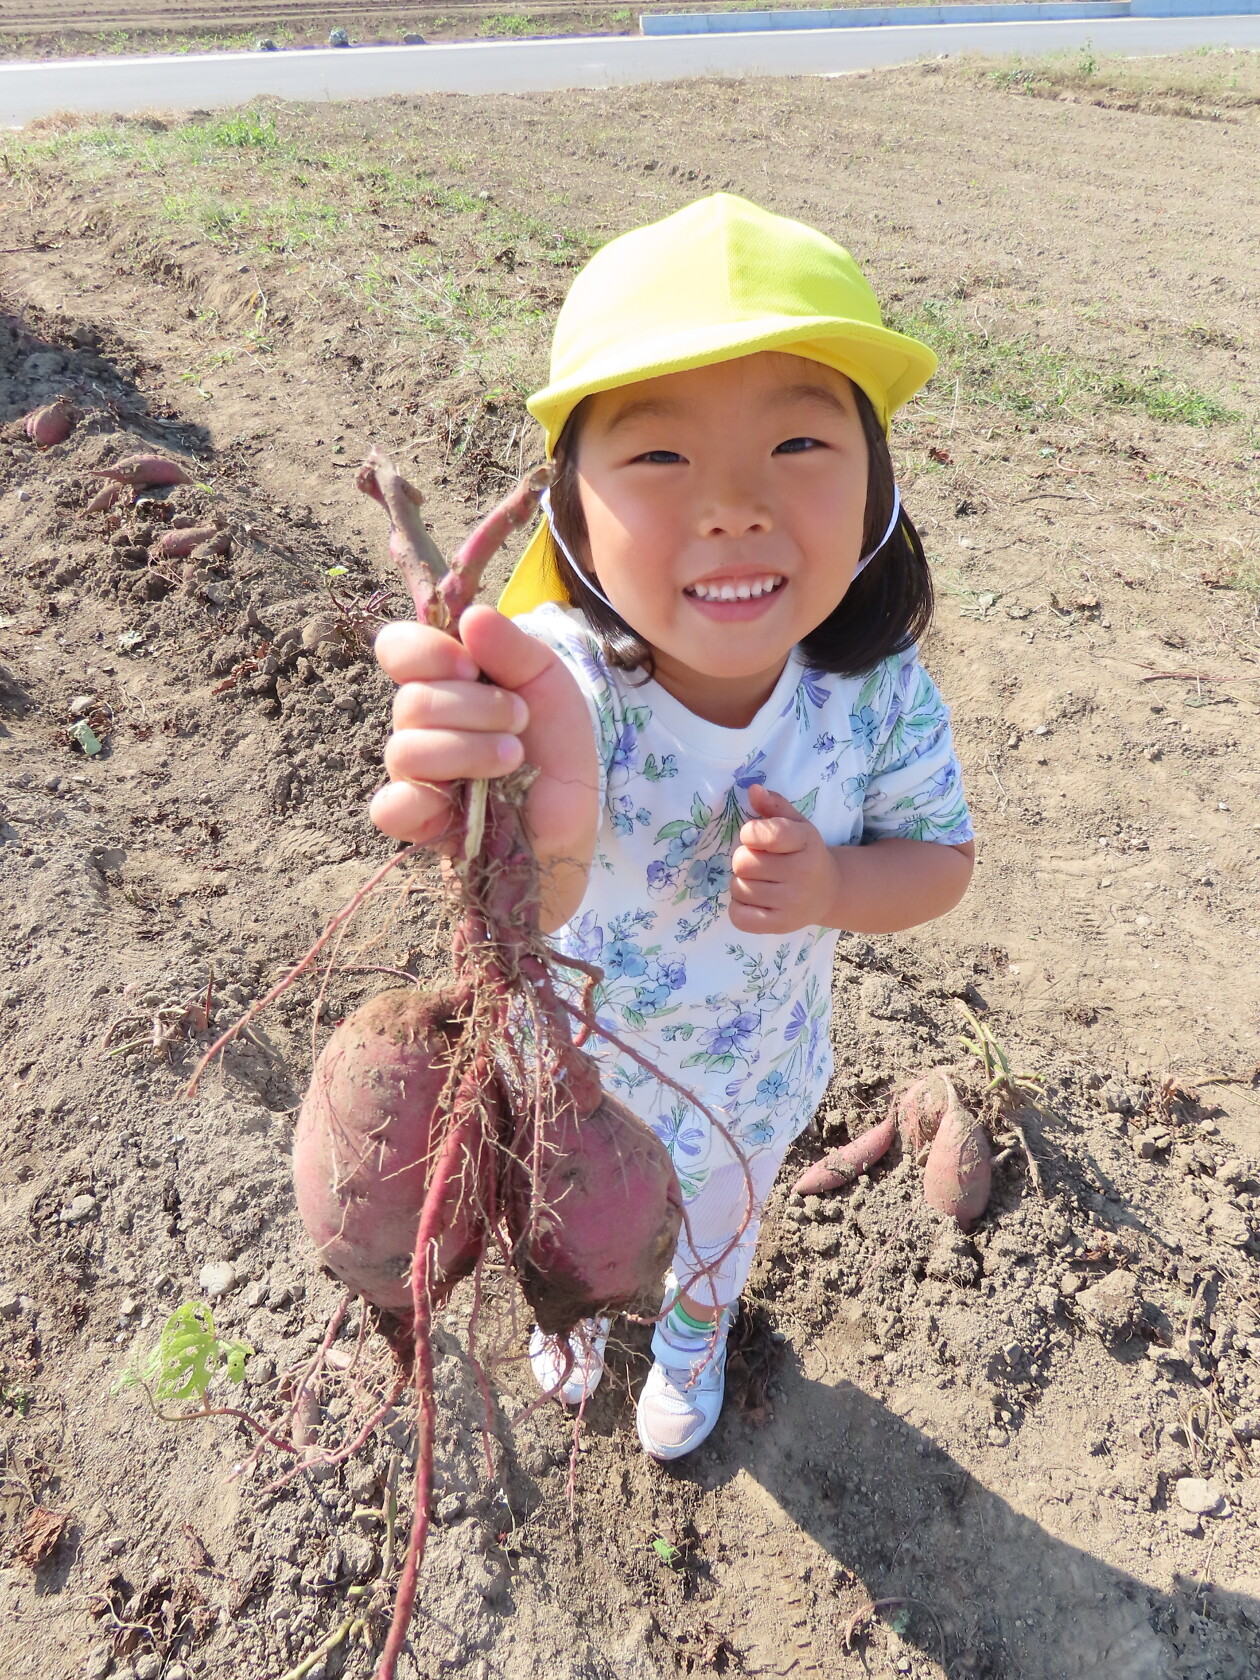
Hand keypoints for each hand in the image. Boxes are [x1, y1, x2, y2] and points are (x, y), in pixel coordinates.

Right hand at [370, 605, 598, 917]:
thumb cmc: (555, 746)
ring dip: (469, 749)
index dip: (426, 652)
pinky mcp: (418, 821)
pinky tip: (458, 796)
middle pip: (412, 701)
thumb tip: (471, 618)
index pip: (397, 649)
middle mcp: (420, 723)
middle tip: (520, 719)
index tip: (471, 667)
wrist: (573, 814)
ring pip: (407, 749)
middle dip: (476, 708)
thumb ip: (512, 646)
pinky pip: (389, 807)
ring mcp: (414, 773)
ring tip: (513, 757)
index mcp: (443, 681)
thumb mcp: (547, 682)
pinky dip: (418, 799)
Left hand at [728, 784, 838, 934]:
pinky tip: (754, 900)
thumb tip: (753, 790)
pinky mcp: (781, 926)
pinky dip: (739, 907)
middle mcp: (802, 874)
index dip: (750, 833)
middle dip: (744, 859)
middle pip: (743, 863)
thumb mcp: (796, 824)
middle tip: (758, 862)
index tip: (754, 837)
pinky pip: (738, 916)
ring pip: (738, 888)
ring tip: (759, 881)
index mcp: (806, 842)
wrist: (828, 892)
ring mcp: (792, 903)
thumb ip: (774, 806)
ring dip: (742, 882)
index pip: (766, 834)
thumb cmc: (804, 853)